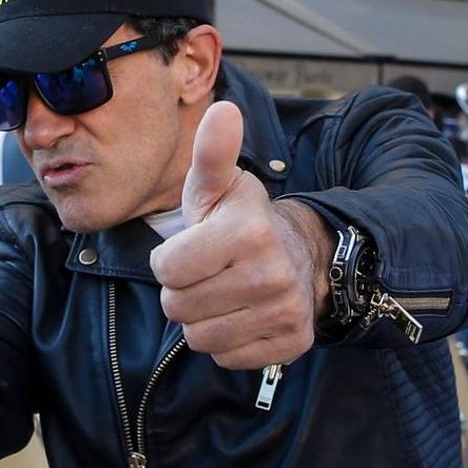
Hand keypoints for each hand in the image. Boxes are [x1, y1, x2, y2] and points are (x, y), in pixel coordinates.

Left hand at [150, 101, 328, 369]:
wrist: (301, 256)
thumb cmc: (240, 221)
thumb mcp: (218, 187)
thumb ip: (211, 154)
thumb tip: (223, 109)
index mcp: (248, 231)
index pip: (166, 270)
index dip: (169, 260)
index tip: (192, 249)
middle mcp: (272, 274)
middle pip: (178, 308)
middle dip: (183, 292)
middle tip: (208, 273)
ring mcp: (285, 311)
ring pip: (200, 338)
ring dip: (202, 319)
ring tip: (223, 294)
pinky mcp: (291, 344)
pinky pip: (227, 358)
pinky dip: (228, 342)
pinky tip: (243, 315)